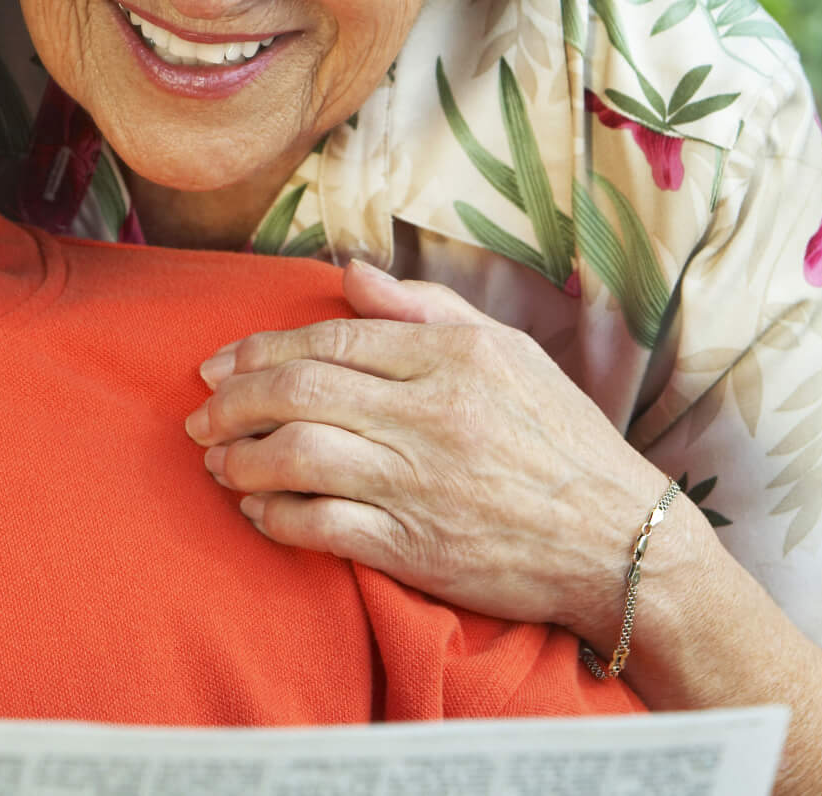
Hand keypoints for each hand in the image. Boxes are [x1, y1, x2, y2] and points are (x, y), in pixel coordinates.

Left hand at [184, 262, 671, 641]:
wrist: (622, 543)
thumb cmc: (564, 443)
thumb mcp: (511, 353)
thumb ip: (425, 308)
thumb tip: (349, 273)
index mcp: (451, 357)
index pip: (329, 341)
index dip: (258, 350)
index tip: (218, 366)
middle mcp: (429, 414)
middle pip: (298, 391)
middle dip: (232, 400)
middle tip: (199, 413)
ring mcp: (418, 483)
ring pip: (297, 455)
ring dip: (241, 457)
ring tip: (218, 460)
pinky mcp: (414, 548)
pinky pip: (320, 526)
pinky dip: (276, 516)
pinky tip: (257, 509)